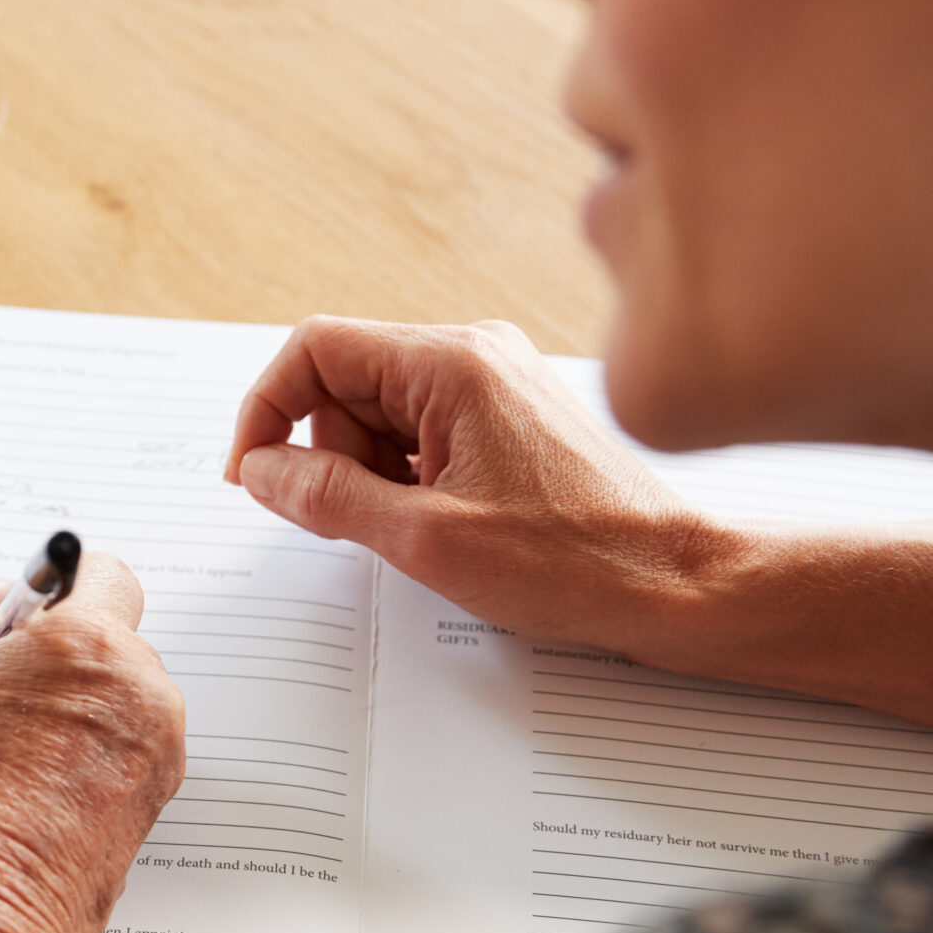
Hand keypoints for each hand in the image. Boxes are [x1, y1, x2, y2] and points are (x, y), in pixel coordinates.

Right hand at [0, 553, 186, 932]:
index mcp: (88, 646)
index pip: (99, 571)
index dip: (48, 590)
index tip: (12, 621)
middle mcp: (140, 694)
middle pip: (101, 642)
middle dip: (43, 661)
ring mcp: (155, 756)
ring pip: (104, 703)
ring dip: (48, 715)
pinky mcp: (150, 807)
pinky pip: (109, 755)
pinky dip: (61, 762)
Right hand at [225, 316, 716, 654]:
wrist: (678, 583)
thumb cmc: (576, 561)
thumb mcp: (424, 539)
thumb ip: (328, 496)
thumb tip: (263, 471)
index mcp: (453, 363)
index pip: (316, 348)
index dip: (267, 410)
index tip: (254, 474)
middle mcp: (475, 354)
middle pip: (346, 382)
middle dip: (331, 454)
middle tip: (365, 520)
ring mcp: (496, 383)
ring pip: (381, 412)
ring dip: (372, 473)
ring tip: (424, 528)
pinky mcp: (509, 416)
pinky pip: (423, 432)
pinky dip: (410, 478)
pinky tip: (447, 523)